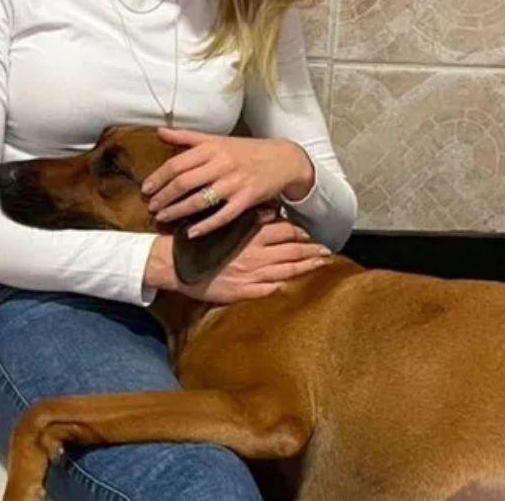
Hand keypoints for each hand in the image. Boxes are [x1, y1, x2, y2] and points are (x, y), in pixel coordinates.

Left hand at [141, 128, 313, 238]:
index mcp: (212, 148)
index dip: (159, 177)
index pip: (177, 163)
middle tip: (151, 207)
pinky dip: (205, 226)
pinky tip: (190, 233)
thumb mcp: (217, 139)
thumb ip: (187, 137)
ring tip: (163, 218)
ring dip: (178, 211)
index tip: (146, 189)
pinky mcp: (246, 200)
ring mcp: (234, 183)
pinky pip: (222, 216)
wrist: (283, 159)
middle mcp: (222, 164)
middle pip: (184, 182)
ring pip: (200, 200)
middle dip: (164, 197)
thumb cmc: (246, 150)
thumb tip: (159, 131)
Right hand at [177, 209, 331, 303]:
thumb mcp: (226, 223)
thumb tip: (271, 212)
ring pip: (288, 271)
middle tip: (327, 251)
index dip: (300, 233)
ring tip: (320, 265)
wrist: (177, 265)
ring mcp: (252, 275)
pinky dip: (284, 286)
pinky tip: (294, 285)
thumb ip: (250, 220)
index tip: (308, 234)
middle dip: (312, 251)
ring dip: (306, 267)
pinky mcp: (244, 292)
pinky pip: (270, 289)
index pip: (285, 232)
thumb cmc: (200, 242)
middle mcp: (256, 255)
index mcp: (252, 236)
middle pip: (293, 252)